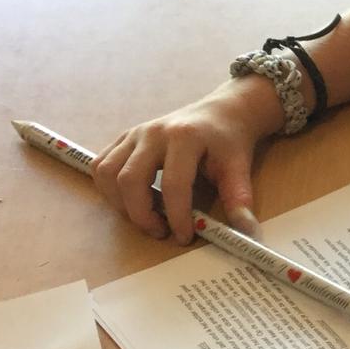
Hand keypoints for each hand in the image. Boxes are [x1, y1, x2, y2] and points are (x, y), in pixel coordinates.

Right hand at [93, 75, 283, 242]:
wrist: (221, 112)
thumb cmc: (229, 140)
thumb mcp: (239, 167)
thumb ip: (239, 199)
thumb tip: (247, 234)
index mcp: (185, 137)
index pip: (173, 184)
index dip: (177, 216)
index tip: (185, 237)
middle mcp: (153, 133)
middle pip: (129, 180)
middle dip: (141, 215)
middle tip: (162, 231)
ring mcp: (135, 134)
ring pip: (107, 173)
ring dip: (121, 204)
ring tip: (147, 218)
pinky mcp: (125, 138)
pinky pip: (102, 165)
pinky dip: (110, 189)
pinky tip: (133, 201)